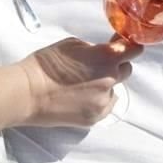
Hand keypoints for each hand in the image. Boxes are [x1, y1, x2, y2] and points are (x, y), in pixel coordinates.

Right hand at [16, 36, 142, 126]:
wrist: (28, 93)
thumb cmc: (45, 64)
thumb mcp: (73, 44)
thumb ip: (95, 48)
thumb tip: (105, 52)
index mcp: (106, 57)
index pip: (134, 49)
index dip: (130, 47)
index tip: (125, 47)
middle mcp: (110, 79)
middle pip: (125, 70)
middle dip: (115, 66)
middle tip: (96, 66)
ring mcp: (104, 101)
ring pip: (113, 90)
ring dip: (105, 85)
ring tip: (82, 85)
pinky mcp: (95, 117)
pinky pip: (105, 106)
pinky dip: (98, 101)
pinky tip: (81, 98)